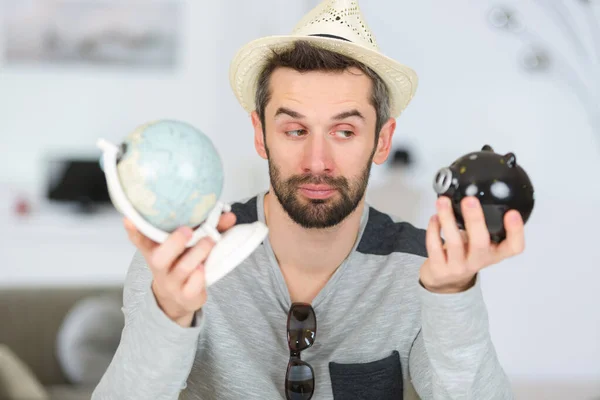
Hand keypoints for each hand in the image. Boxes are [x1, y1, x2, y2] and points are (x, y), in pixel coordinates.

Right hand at [124, 212, 236, 326]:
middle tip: (187, 230)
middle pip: (159, 257)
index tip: (129, 218)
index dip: (134, 230)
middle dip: (174, 243)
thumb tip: (229, 216)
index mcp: (156, 249)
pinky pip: (192, 287)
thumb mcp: (189, 244)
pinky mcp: (186, 296)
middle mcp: (160, 266)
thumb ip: (208, 227)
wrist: (178, 298)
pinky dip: (200, 277)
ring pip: (182, 269)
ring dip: (198, 253)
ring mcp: (172, 282)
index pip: (140, 240)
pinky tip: (204, 268)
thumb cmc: (183, 261)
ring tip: (209, 241)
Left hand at [420, 196, 524, 293]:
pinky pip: (434, 246)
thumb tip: (475, 194)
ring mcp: (458, 267)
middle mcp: (478, 261)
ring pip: (454, 243)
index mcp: (494, 253)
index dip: (516, 232)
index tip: (513, 213)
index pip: (513, 247)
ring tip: (443, 202)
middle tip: (470, 200)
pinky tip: (434, 218)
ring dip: (447, 219)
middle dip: (475, 220)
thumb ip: (482, 225)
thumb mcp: (480, 243)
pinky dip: (433, 229)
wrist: (444, 280)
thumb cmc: (464, 255)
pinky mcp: (439, 268)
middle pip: (480, 243)